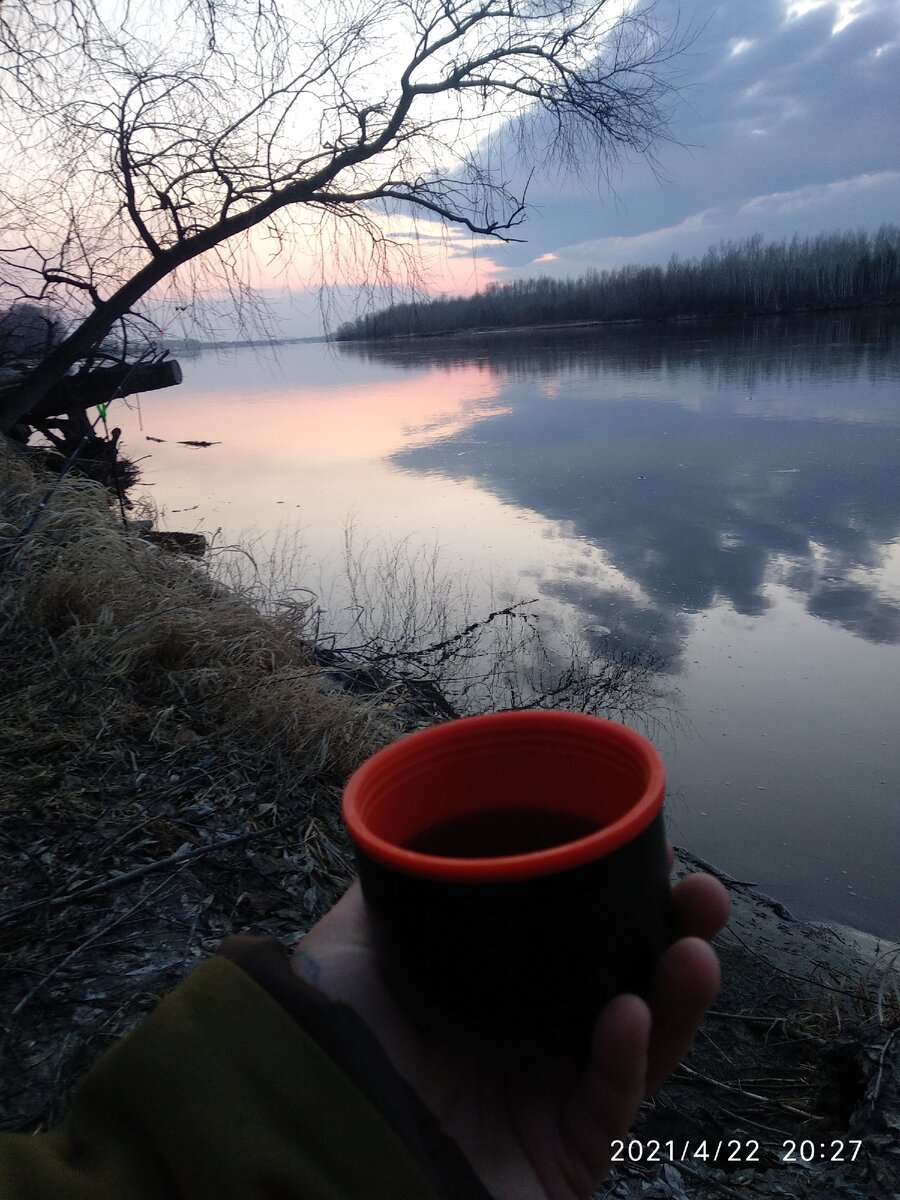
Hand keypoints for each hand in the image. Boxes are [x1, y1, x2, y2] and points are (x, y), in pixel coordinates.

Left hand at [291, 852, 728, 1199]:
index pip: (580, 939)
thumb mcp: (355, 939)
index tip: (652, 850)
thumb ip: (396, 886)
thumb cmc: (333, 1034)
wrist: (316, 1129)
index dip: (623, 897)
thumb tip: (416, 828)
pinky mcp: (566, 1157)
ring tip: (695, 949)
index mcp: (499, 987)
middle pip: (628, 981)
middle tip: (702, 894)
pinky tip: (630, 1017)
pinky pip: (609, 1107)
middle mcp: (533, 1036)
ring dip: (679, 997)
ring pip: (644, 1043)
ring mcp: (552, 1097)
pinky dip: (626, 1061)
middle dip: (674, 937)